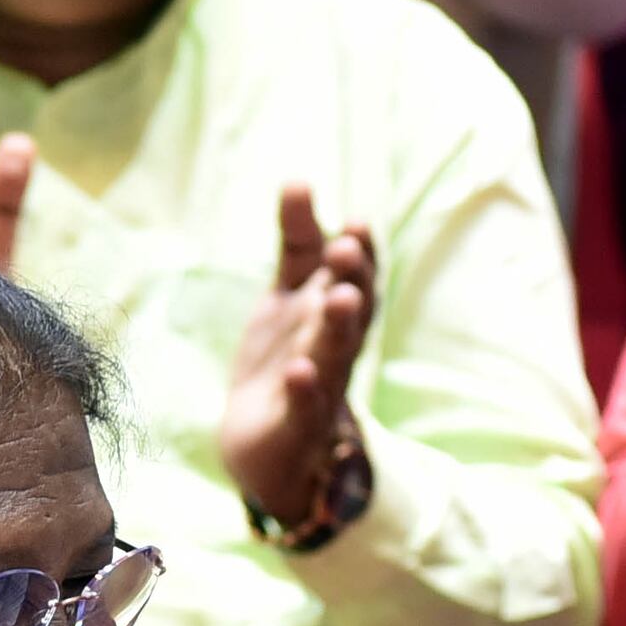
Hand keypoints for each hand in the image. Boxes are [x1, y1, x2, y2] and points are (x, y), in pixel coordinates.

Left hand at [219, 185, 376, 533]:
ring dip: (338, 326)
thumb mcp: (290, 292)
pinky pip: (306, 406)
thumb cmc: (287, 356)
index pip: (357, 277)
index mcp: (339, 312)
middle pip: (353, 310)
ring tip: (337, 299)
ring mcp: (322, 386)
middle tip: (344, 248)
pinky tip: (299, 371)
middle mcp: (338, 346)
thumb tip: (298, 179)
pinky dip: (305, 388)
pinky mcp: (297, 424)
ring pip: (336, 353)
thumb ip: (298, 241)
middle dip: (351, 279)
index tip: (353, 222)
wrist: (266, 445)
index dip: (360, 251)